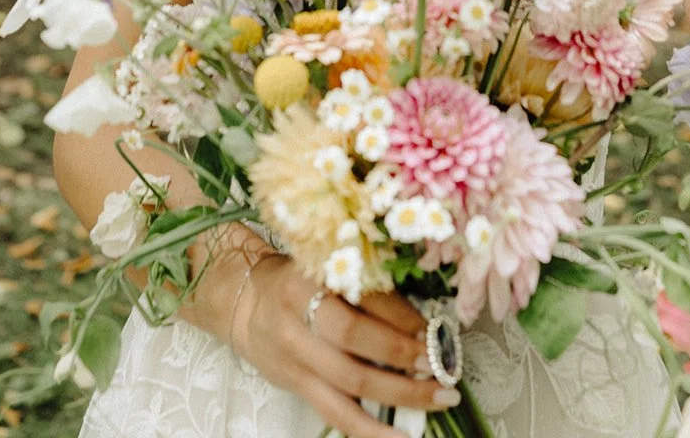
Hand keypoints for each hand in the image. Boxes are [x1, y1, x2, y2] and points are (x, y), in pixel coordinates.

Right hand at [233, 254, 458, 437]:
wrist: (248, 304)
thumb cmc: (301, 281)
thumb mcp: (328, 267)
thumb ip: (367, 287)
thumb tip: (422, 322)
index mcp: (311, 273)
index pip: (362, 294)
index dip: (401, 314)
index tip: (434, 329)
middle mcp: (299, 313)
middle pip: (355, 337)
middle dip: (404, 353)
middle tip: (442, 364)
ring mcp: (295, 353)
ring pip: (351, 380)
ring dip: (400, 392)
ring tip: (437, 396)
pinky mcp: (297, 385)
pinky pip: (337, 414)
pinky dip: (371, 430)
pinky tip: (400, 437)